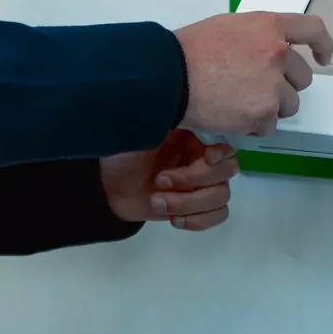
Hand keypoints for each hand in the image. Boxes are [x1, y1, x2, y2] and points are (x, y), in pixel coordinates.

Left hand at [100, 129, 238, 231]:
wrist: (104, 180)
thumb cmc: (123, 148)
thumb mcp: (144, 126)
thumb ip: (171, 120)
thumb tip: (194, 113)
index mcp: (196, 133)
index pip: (228, 143)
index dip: (221, 154)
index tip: (205, 157)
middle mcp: (203, 156)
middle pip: (225, 174)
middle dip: (192, 180)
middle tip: (160, 180)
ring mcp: (200, 183)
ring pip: (220, 198)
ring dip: (188, 203)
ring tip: (157, 201)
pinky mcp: (193, 207)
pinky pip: (216, 216)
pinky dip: (197, 220)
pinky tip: (173, 218)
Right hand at [175, 11, 332, 135]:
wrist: (171, 77)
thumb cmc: (191, 50)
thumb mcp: (230, 27)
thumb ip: (259, 36)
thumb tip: (270, 51)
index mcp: (270, 26)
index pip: (313, 30)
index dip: (322, 45)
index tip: (323, 57)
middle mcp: (278, 53)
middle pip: (303, 77)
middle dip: (286, 84)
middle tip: (258, 87)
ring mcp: (273, 85)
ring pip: (289, 104)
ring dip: (271, 107)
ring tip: (240, 102)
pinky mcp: (263, 113)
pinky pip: (270, 125)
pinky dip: (255, 125)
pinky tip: (233, 115)